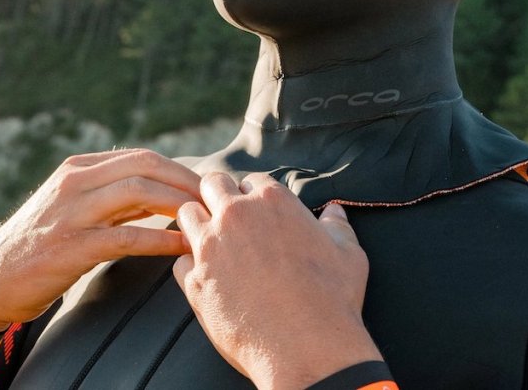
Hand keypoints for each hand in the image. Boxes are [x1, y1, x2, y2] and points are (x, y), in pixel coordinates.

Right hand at [0, 149, 199, 331]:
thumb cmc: (38, 249)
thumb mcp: (72, 210)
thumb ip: (111, 198)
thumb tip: (162, 193)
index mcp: (76, 170)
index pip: (140, 157)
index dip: (179, 169)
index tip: (207, 187)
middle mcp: (73, 183)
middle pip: (145, 165)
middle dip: (186, 180)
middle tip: (217, 200)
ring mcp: (71, 213)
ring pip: (138, 192)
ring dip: (179, 203)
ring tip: (207, 219)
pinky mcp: (71, 246)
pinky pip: (127, 236)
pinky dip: (161, 240)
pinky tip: (183, 247)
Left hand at [172, 172, 381, 389]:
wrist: (308, 347)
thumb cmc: (333, 298)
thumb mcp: (348, 254)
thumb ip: (337, 225)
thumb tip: (334, 210)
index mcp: (272, 201)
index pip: (251, 181)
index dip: (253, 196)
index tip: (257, 213)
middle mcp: (235, 215)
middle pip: (212, 184)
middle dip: (218, 197)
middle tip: (228, 220)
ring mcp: (210, 245)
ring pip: (186, 214)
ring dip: (197, 224)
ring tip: (212, 244)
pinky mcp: (194, 278)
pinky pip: (180, 260)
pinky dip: (190, 266)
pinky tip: (208, 278)